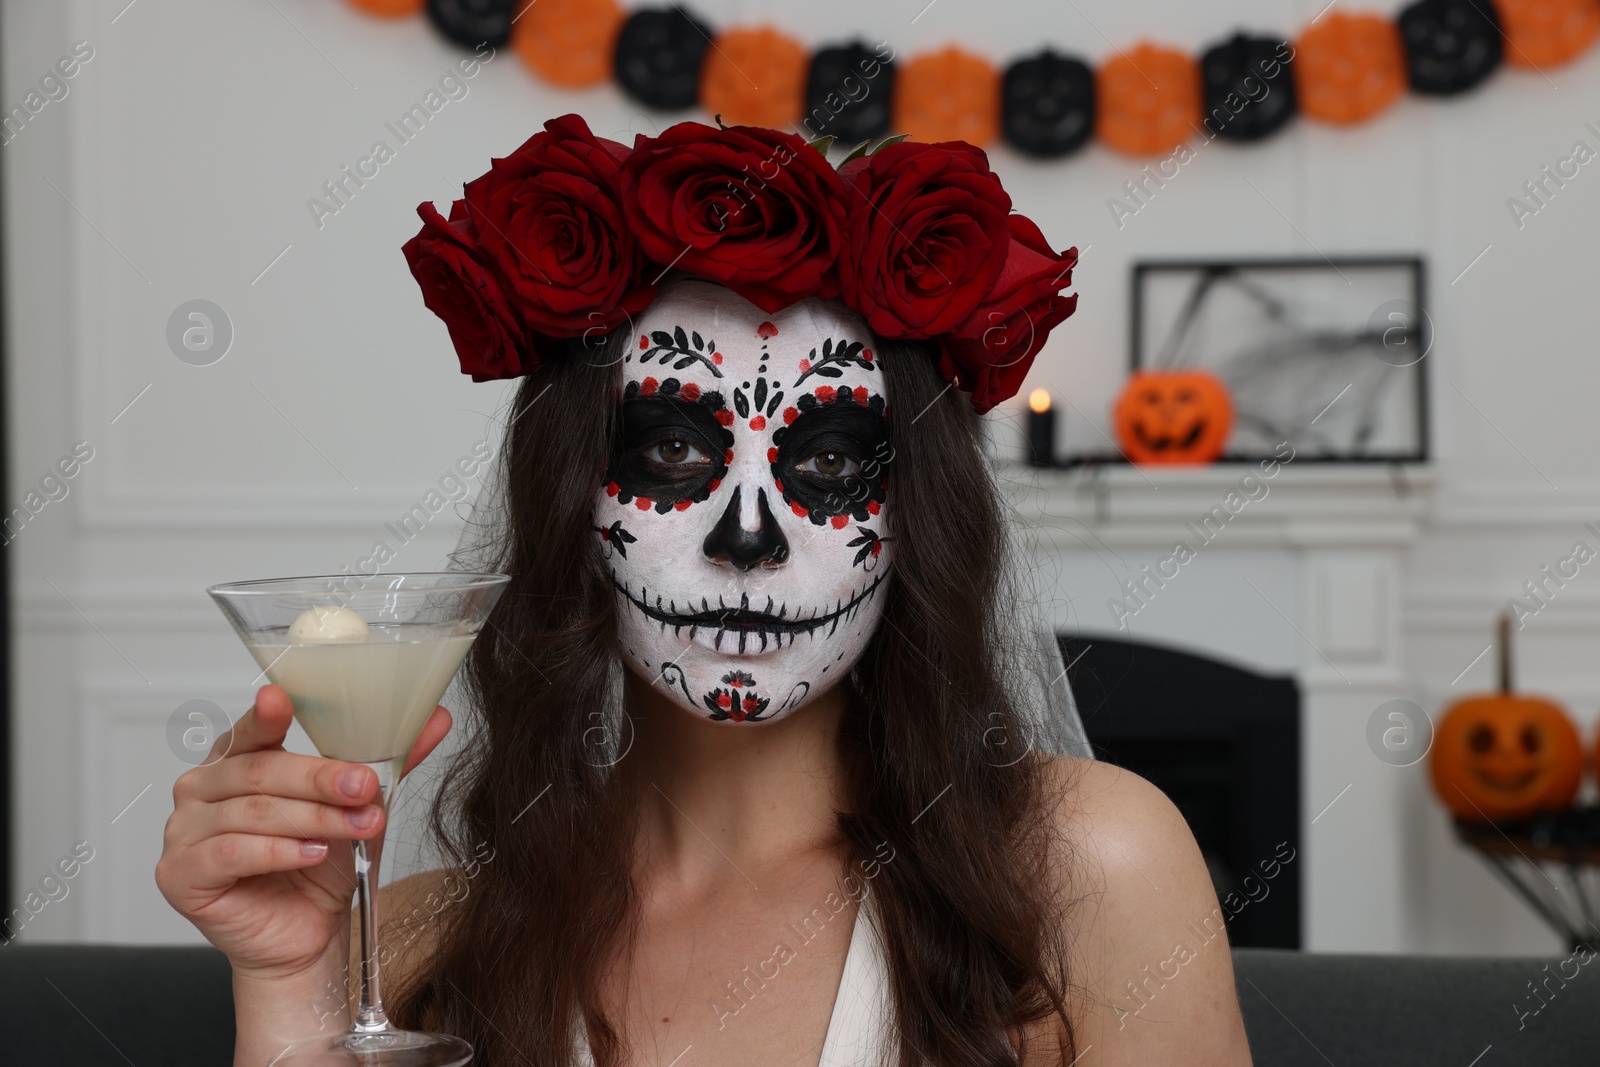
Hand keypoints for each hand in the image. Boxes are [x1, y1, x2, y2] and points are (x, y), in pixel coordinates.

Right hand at [155, 684, 452, 981]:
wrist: (307, 937)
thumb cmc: (320, 868)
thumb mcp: (357, 807)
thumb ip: (389, 762)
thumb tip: (435, 718)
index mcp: (235, 762)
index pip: (250, 730)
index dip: (265, 715)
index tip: (282, 698)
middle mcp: (202, 790)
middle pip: (259, 772)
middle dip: (319, 779)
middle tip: (363, 786)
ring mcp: (183, 832)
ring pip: (251, 813)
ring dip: (312, 819)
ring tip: (356, 827)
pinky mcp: (180, 875)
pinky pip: (230, 853)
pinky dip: (277, 851)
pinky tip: (311, 853)